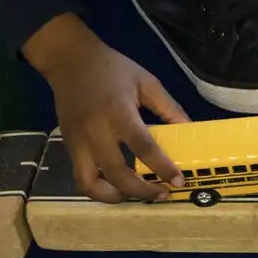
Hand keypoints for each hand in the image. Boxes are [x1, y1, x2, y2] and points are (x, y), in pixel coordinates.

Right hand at [24, 16, 186, 202]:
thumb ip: (169, 108)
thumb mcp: (147, 82)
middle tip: (162, 194)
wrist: (69, 61)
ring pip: (91, 183)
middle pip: (117, 173)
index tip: (179, 182)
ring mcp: (77, 142)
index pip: (143, 147)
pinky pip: (80, 177)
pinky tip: (116, 188)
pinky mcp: (68, 147)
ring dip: (115, 196)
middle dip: (142, 190)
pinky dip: (97, 189)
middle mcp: (95, 132)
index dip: (162, 167)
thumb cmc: (112, 69)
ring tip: (136, 196)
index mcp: (118, 113)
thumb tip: (190, 131)